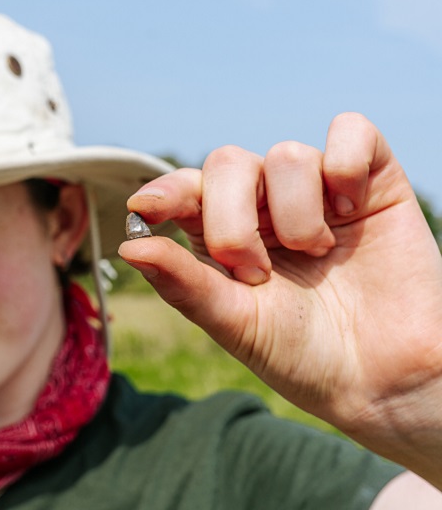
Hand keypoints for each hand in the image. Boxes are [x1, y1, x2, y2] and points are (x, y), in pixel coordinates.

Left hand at [119, 113, 441, 483]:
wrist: (381, 376)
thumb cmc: (302, 355)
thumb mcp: (235, 324)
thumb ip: (184, 284)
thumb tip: (128, 246)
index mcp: (224, 240)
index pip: (187, 193)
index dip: (166, 192)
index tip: (147, 207)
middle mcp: (265, 210)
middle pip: (228, 164)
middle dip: (233, 219)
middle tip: (257, 273)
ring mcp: (317, 193)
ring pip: (286, 155)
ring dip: (294, 212)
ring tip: (316, 256)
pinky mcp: (371, 184)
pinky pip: (352, 132)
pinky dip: (344, 163)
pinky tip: (348, 210)